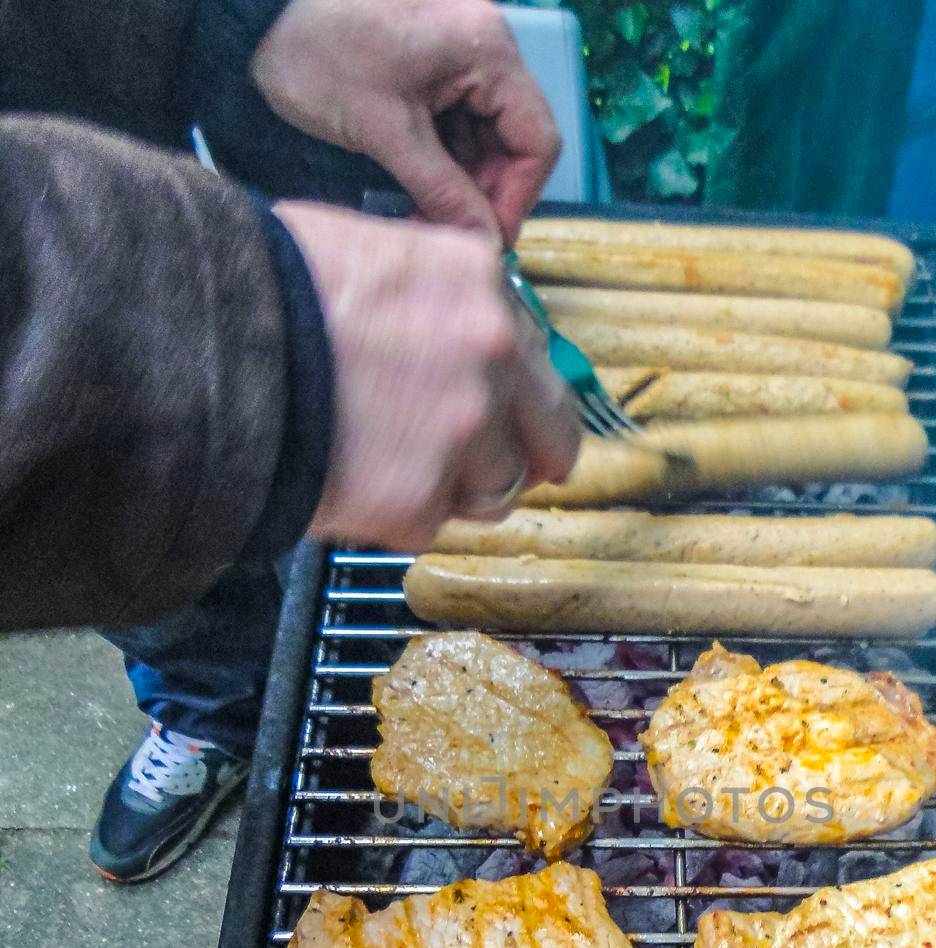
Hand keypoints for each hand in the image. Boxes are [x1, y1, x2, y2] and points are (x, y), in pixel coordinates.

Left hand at [254, 0, 559, 245]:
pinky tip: (416, 191)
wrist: (253, 12)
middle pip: (512, 140)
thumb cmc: (318, 52)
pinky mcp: (429, 65)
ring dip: (460, 185)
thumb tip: (485, 244)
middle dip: (483, 194)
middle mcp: (483, 45)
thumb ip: (443, 191)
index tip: (486, 241)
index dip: (516, 198)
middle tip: (445, 236)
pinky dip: (441, 163)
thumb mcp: (387, 132)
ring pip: (483, 138)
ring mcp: (456, 53)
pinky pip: (454, 125)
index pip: (535, 139)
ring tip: (423, 218)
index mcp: (486, 48)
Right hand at [276, 202, 579, 548]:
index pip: (537, 359)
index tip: (513, 415)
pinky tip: (354, 485)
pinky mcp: (419, 501)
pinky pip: (430, 524)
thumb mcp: (373, 252)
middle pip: (548, 437)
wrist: (205, 342)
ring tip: (395, 474)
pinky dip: (398, 516)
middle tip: (496, 472)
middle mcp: (490, 358)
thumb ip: (437, 301)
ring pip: (495, 491)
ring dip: (456, 491)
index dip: (519, 395)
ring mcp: (460, 436)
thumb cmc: (267, 287)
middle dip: (522, 456)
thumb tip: (454, 338)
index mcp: (481, 284)